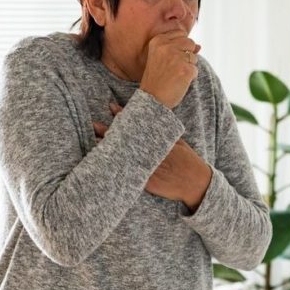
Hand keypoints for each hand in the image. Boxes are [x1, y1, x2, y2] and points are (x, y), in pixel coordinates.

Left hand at [93, 103, 211, 209]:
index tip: (111, 107)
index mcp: (158, 140)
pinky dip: (117, 170)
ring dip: (108, 149)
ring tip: (93, 141)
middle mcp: (152, 151)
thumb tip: (156, 115)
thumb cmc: (187, 160)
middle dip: (109, 131)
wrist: (196, 182)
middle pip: (126, 138)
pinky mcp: (147, 182)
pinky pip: (129, 175)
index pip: (137, 124)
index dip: (122, 115)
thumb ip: (165, 129)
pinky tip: (104, 166)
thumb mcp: (177, 140)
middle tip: (94, 124)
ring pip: (124, 155)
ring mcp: (148, 166)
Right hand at [139, 30, 199, 108]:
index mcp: (158, 40)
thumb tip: (200, 46)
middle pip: (190, 43)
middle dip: (187, 55)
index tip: (170, 58)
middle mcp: (167, 46)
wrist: (152, 98)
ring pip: (194, 57)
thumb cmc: (156, 78)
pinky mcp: (186, 70)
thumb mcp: (161, 58)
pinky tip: (178, 82)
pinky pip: (195, 70)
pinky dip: (190, 77)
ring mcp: (177, 57)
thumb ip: (179, 48)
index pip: (181, 34)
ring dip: (188, 67)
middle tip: (174, 68)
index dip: (181, 46)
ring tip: (174, 75)